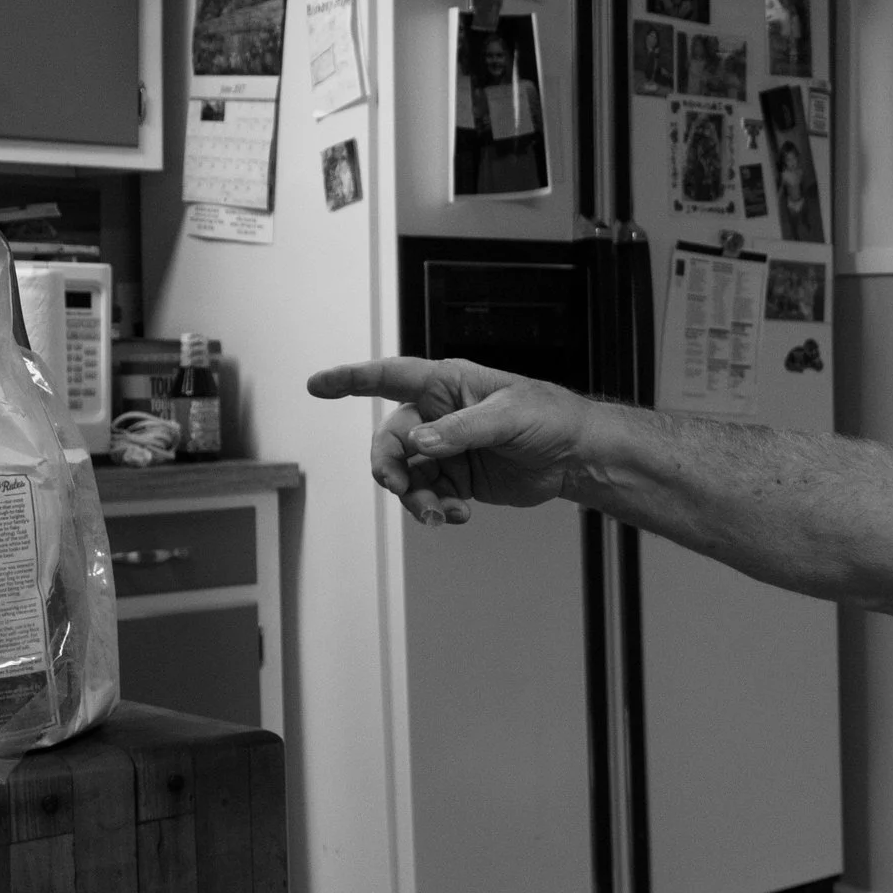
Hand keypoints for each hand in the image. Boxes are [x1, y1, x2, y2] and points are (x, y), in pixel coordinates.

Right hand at [306, 356, 592, 524]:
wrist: (576, 456)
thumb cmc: (549, 417)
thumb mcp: (508, 417)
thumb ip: (460, 431)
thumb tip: (418, 444)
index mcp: (446, 384)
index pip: (389, 377)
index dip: (351, 379)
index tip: (316, 385)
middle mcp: (438, 415)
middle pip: (389, 441)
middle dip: (388, 468)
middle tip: (400, 488)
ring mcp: (445, 449)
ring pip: (406, 476)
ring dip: (415, 498)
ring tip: (441, 514)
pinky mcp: (457, 478)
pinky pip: (429, 496)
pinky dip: (436, 509)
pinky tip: (458, 516)